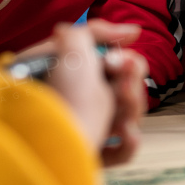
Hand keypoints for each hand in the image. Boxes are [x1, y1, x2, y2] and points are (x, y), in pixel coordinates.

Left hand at [29, 21, 150, 163]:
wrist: (52, 148)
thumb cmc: (60, 96)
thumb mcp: (72, 48)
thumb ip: (95, 30)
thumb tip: (127, 32)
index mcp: (70, 73)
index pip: (107, 57)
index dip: (121, 54)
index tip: (120, 53)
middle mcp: (78, 98)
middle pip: (125, 83)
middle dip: (131, 78)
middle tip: (122, 78)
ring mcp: (86, 127)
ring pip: (128, 112)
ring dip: (132, 107)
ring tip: (123, 113)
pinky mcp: (93, 153)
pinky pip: (124, 147)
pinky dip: (129, 141)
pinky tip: (126, 134)